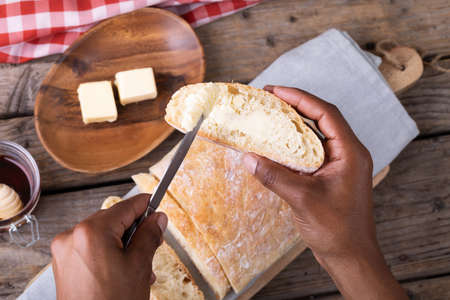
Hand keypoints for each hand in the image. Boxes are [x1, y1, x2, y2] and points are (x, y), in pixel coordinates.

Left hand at [51, 194, 167, 299]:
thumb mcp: (139, 266)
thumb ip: (149, 236)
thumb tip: (157, 219)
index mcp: (91, 232)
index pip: (125, 207)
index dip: (145, 205)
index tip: (157, 204)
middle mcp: (72, 237)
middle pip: (113, 221)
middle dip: (135, 231)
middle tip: (153, 242)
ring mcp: (64, 252)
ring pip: (103, 236)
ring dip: (123, 245)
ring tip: (139, 266)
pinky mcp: (63, 265)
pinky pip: (91, 249)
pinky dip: (108, 254)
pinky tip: (123, 270)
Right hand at [242, 86, 406, 299]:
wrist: (351, 257)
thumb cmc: (336, 229)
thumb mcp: (302, 199)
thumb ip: (274, 176)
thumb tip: (248, 157)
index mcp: (350, 152)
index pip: (326, 113)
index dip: (300, 98)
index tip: (276, 91)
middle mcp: (347, 154)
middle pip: (321, 119)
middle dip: (295, 106)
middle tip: (269, 99)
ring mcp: (339, 165)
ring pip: (315, 136)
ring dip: (294, 125)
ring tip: (270, 116)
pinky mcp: (329, 177)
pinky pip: (310, 153)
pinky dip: (293, 146)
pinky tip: (276, 146)